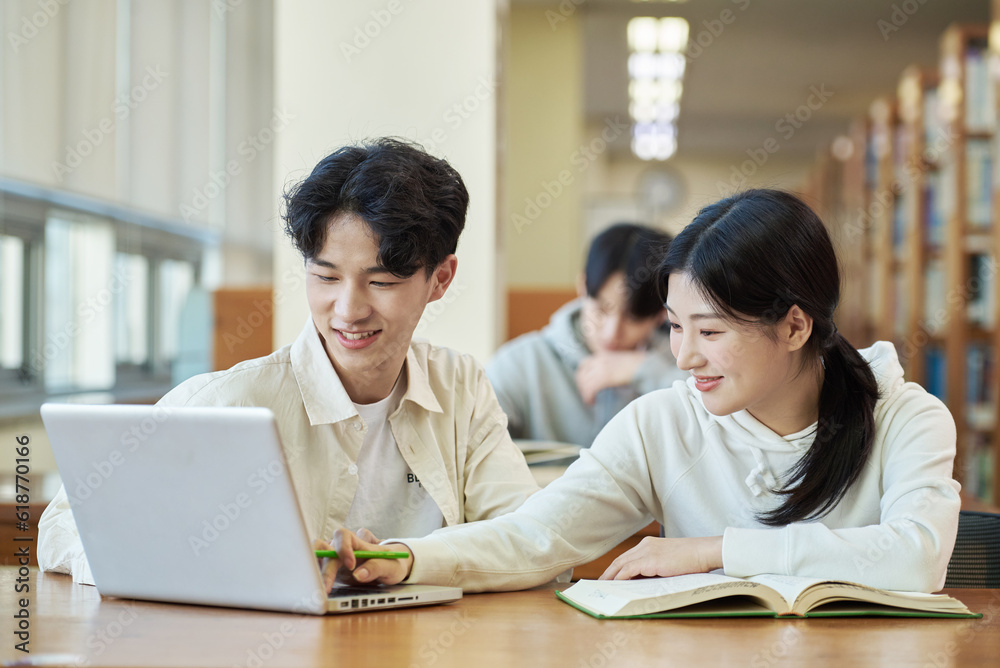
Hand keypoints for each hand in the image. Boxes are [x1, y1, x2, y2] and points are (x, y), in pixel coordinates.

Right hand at [314, 528, 412, 590]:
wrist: (393, 568)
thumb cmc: (392, 562)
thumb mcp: (391, 565)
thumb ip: (376, 567)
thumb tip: (358, 575)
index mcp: (358, 541)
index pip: (343, 536)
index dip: (343, 548)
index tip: (351, 565)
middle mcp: (344, 547)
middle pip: (325, 548)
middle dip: (325, 567)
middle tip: (327, 586)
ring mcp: (336, 558)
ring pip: (318, 556)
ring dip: (316, 570)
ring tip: (320, 587)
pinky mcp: (332, 570)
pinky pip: (319, 568)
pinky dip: (316, 577)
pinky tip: (318, 590)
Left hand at [575, 351, 645, 404]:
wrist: (646, 366)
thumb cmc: (638, 367)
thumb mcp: (620, 362)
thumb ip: (611, 367)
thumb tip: (605, 380)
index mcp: (603, 355)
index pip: (584, 364)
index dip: (583, 376)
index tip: (586, 385)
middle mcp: (599, 359)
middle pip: (581, 374)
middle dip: (582, 386)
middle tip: (587, 395)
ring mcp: (601, 367)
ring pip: (584, 382)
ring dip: (585, 393)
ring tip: (591, 401)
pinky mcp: (604, 377)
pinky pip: (590, 388)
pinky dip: (588, 396)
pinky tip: (593, 402)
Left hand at [599, 536, 722, 580]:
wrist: (703, 551)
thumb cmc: (692, 558)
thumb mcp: (669, 561)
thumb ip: (656, 567)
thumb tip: (644, 580)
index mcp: (649, 544)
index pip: (627, 556)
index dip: (616, 567)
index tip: (609, 576)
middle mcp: (645, 545)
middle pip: (620, 559)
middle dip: (609, 572)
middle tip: (601, 583)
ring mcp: (647, 552)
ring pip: (621, 564)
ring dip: (611, 576)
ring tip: (604, 586)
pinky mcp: (650, 560)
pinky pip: (628, 570)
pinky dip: (620, 578)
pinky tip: (615, 585)